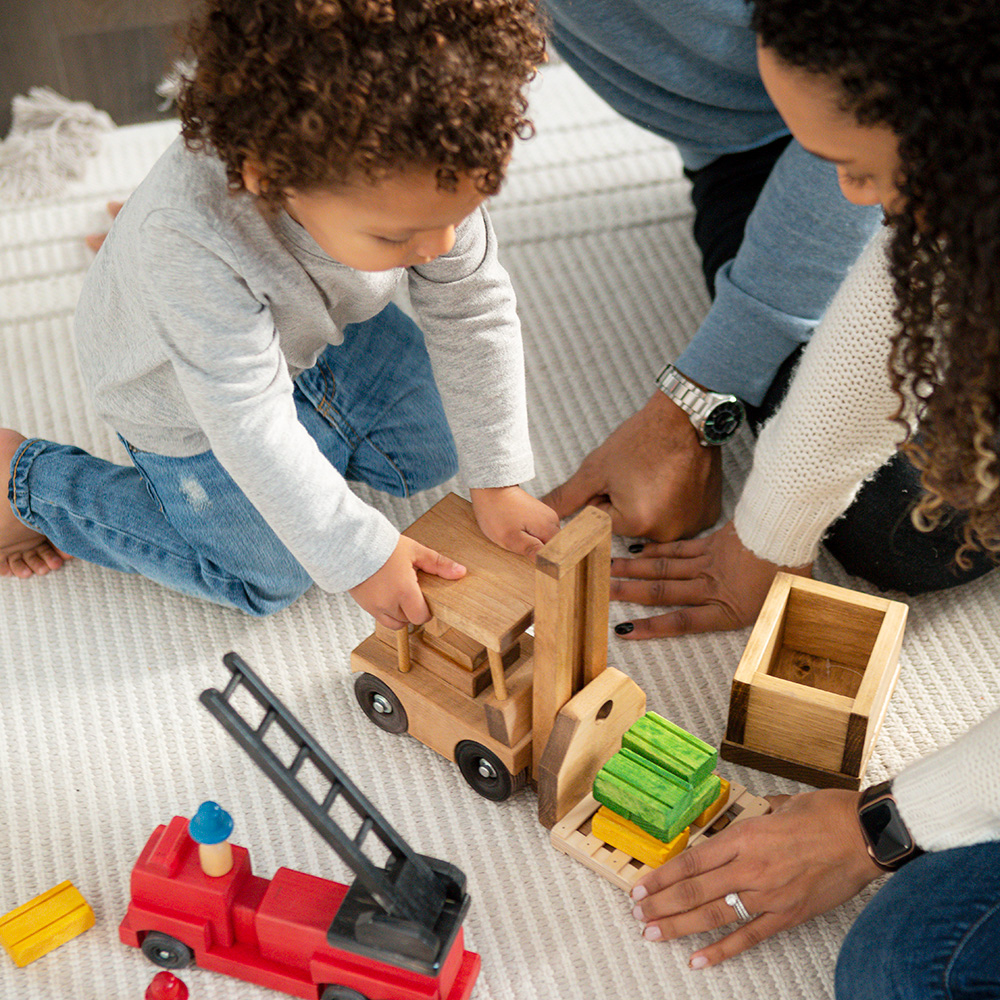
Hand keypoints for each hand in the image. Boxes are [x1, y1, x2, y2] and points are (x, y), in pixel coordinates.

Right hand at [348, 535, 464, 628]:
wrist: (352, 543)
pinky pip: (380, 618)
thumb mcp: (415, 551)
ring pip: (394, 623)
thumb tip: (460, 572)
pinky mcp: (364, 606)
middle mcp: (389, 603)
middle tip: (412, 590)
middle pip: (409, 620)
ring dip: (400, 613)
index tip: (425, 598)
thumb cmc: (383, 546)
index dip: (426, 610)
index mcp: (404, 591)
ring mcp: (374, 606)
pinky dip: (387, 611)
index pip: (422, 617)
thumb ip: (439, 564)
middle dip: (413, 610)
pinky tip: (388, 593)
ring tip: (399, 593)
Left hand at [470, 485, 559, 558]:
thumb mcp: (510, 537)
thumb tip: (548, 563)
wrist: (489, 489)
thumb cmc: (496, 513)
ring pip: (546, 540)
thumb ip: (531, 550)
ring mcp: (546, 516)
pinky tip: (519, 537)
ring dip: (535, 546)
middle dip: (541, 555)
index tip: (535, 568)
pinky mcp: (538, 514)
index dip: (549, 563)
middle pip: (554, 547)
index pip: (559, 553)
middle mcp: (552, 520)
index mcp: (549, 527)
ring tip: (519, 545)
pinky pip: (539, 532)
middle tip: (523, 556)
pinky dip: (531, 537)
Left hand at [543, 391, 720, 540]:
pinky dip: (674, 503)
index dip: (605, 495)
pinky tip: (676, 480)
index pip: (603, 521)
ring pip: (653, 523)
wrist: (686, 418)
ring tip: (658, 475)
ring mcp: (691, 526)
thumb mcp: (596, 469)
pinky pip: (678, 518)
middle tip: (639, 473)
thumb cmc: (641, 439)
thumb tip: (543, 512)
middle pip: (629, 526)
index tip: (621, 476)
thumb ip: (566, 497)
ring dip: (650, 505)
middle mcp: (667, 533)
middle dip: (626, 503)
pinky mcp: (707, 517)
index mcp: (637, 523)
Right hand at [610, 521, 811, 636]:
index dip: (653, 627)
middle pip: (663, 592)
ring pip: (664, 569)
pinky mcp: (711, 544)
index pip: (683, 621)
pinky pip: (678, 550)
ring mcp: (708, 563)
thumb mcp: (783, 601)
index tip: (626, 631)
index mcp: (729, 608)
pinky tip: (639, 551)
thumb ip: (761, 613)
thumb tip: (761, 618)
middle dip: (629, 594)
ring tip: (608, 571)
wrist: (792, 528)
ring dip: (634, 570)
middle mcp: (712, 587)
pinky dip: (656, 551)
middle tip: (600, 594)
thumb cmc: (792, 568)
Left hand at [630, 789, 883, 967]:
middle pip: (695, 890)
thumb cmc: (827, 813)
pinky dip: (722, 951)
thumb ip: (758, 811)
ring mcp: (769, 895)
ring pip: (715, 915)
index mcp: (745, 835)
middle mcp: (751, 867)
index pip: (692, 861)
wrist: (867, 835)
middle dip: (662, 904)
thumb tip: (749, 812)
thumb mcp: (781, 803)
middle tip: (638, 915)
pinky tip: (699, 960)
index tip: (641, 886)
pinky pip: (749, 937)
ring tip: (654, 933)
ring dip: (680, 926)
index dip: (662, 877)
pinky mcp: (788, 915)